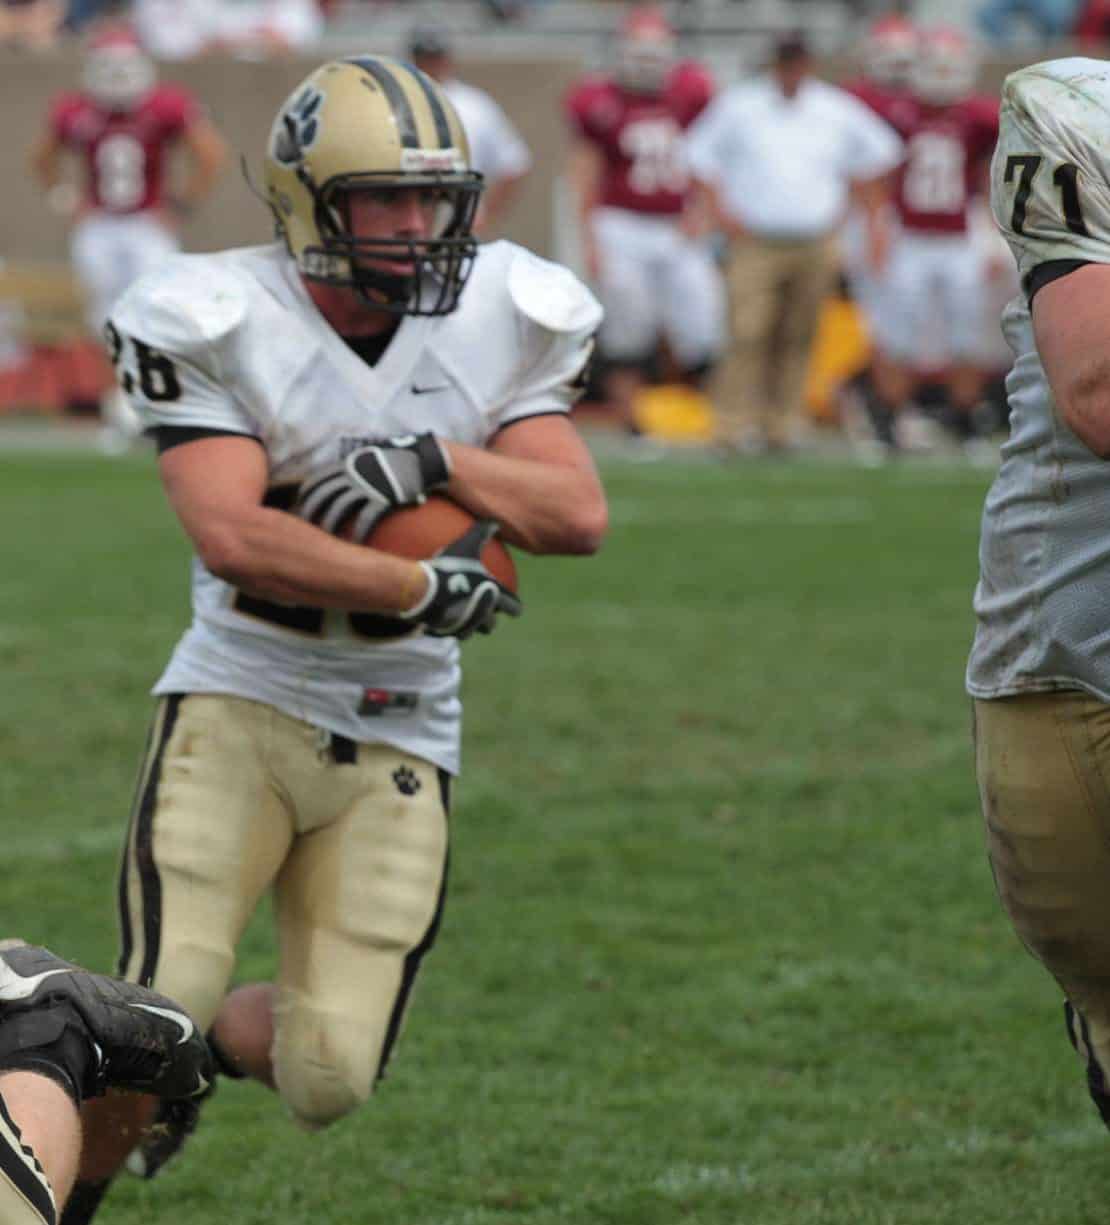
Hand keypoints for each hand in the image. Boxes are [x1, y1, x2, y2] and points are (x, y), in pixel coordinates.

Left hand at [296, 432, 450, 538]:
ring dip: (329, 526)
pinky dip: (357, 533)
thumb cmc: (399, 462)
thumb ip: (354, 470)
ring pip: (339, 509)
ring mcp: (368, 486)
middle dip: (309, 514)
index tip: (299, 513)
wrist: (425, 460)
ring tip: (324, 544)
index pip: (316, 482)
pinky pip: (365, 519)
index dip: (304, 498)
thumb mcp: (370, 460)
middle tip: (304, 533)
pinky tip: (354, 545)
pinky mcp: (384, 498)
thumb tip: (343, 485)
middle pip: (322, 497)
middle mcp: (354, 474)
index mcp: (347, 464)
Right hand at [402, 520, 521, 639]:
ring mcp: (464, 627)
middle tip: (485, 612)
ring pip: (471, 631)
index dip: (514, 607)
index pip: (513, 607)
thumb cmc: (449, 568)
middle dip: (490, 620)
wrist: (422, 592)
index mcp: (493, 596)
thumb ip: (481, 533)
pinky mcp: (446, 633)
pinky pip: (450, 632)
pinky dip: (448, 627)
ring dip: (468, 625)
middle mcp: (483, 615)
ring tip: (461, 617)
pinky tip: (441, 619)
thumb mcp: (466, 546)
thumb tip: (494, 522)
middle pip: (491, 625)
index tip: (513, 607)